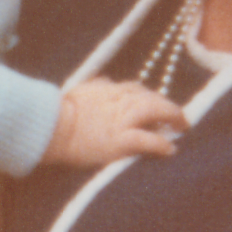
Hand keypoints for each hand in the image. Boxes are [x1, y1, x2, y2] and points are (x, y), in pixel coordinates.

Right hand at [41, 76, 187, 168]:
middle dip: (167, 105)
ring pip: (155, 110)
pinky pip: (148, 140)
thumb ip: (95, 87)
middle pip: (150, 96)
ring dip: (172, 117)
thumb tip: (105, 82)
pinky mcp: (121, 140)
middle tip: (178, 117)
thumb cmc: (56, 113)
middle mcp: (118, 101)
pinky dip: (162, 144)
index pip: (135, 89)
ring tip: (182, 126)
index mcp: (107, 90)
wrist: (49, 128)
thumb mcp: (79, 92)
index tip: (155, 103)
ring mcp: (121, 120)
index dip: (149, 97)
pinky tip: (171, 149)